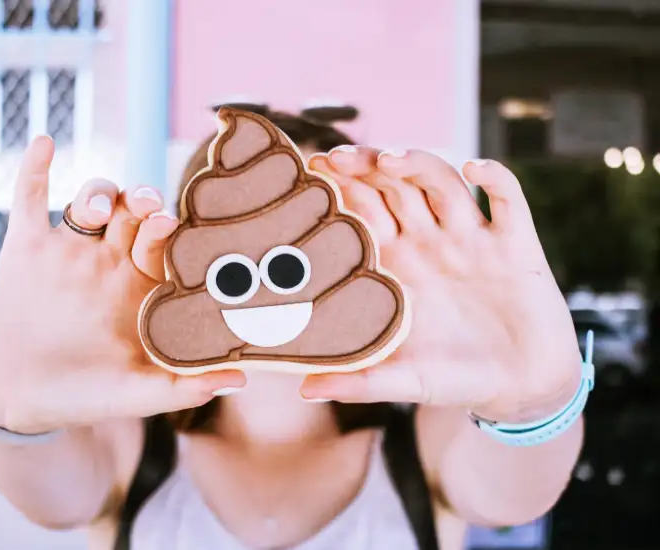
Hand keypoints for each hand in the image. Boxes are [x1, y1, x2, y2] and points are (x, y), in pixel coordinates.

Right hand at [0, 137, 244, 433]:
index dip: (173, 233)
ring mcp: (69, 251)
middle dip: (143, 203)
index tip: (176, 227)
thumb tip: (240, 379)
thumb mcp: (135, 393)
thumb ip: (183, 386)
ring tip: (94, 211)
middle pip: (134, 214)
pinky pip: (30, 196)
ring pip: (91, 200)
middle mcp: (110, 261)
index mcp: (141, 287)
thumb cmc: (83, 396)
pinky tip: (45, 143)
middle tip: (149, 208)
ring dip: (98, 192)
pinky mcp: (27, 246)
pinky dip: (36, 168)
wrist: (15, 398)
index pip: (166, 246)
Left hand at [300, 148, 580, 421]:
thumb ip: (360, 382)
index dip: (341, 189)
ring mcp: (472, 240)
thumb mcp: (405, 381)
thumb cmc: (456, 380)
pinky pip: (509, 199)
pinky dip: (495, 178)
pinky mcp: (516, 245)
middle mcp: (431, 243)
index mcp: (398, 265)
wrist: (521, 387)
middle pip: (395, 187)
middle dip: (368, 167)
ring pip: (442, 182)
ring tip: (391, 159)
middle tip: (339, 157)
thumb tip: (305, 391)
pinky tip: (476, 169)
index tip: (313, 171)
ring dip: (418, 163)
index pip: (364, 212)